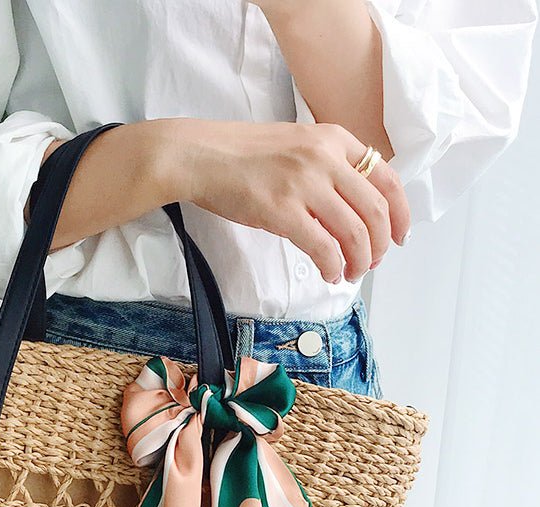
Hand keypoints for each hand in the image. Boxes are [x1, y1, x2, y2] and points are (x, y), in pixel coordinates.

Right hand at [168, 118, 409, 282]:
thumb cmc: (240, 155)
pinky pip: (323, 247)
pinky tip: (329, 274)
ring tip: (351, 274)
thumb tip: (348, 205)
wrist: (200, 156)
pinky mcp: (282, 211)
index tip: (400, 235)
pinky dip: (332, 266)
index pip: (386, 176)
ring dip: (360, 260)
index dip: (401, 212)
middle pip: (376, 209)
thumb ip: (325, 166)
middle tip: (373, 262)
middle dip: (381, 244)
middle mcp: (325, 158)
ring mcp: (304, 184)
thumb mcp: (295, 145)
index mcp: (333, 138)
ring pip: (354, 232)